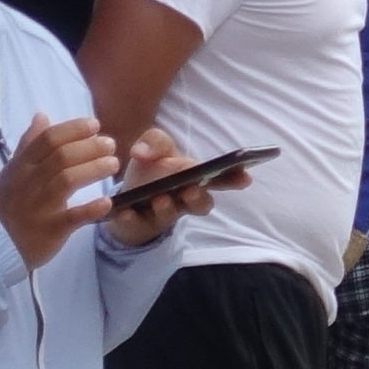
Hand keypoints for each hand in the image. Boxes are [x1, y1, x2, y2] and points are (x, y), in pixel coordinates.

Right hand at [0, 114, 122, 266]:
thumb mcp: (12, 171)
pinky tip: (108, 201)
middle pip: (61, 157)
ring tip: (113, 164)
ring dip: (93, 170)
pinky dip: (91, 208)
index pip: (47, 140)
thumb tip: (42, 115)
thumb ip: (29, 144)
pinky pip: (73, 217)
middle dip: (89, 147)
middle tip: (111, 144)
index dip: (73, 129)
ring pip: (67, 181)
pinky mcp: (50, 229)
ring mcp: (39, 206)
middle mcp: (29, 183)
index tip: (95, 124)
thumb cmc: (9, 205)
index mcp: (20, 167)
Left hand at [100, 126, 235, 246]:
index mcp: (194, 179)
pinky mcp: (138, 226)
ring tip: (159, 199)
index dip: (234, 179)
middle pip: (201, 203)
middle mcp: (184, 200)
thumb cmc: (150, 174)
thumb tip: (142, 152)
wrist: (123, 201)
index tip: (245, 178)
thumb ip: (156, 141)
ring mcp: (163, 214)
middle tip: (192, 189)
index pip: (220, 180)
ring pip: (172, 215)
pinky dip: (131, 219)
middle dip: (199, 198)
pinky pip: (136, 225)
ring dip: (167, 208)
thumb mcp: (154, 150)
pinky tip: (124, 213)